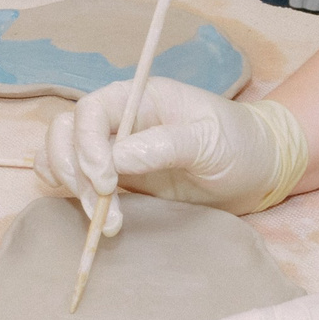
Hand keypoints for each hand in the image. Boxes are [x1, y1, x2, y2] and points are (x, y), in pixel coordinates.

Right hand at [39, 77, 306, 229]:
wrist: (257, 171)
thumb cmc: (239, 143)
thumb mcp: (210, 139)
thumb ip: (165, 144)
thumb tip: (117, 159)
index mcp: (138, 98)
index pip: (90, 111)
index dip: (87, 145)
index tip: (107, 182)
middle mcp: (118, 121)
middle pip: (65, 134)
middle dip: (74, 172)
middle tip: (103, 208)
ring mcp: (113, 150)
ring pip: (61, 158)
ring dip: (71, 189)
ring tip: (106, 222)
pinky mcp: (115, 179)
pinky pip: (74, 181)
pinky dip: (71, 197)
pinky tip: (96, 216)